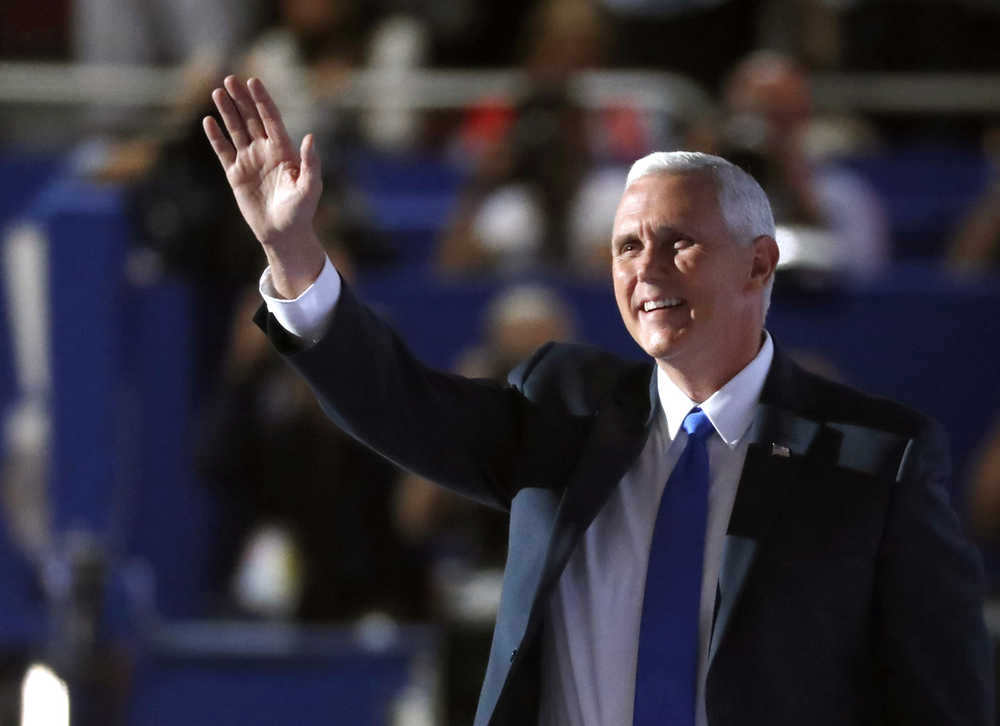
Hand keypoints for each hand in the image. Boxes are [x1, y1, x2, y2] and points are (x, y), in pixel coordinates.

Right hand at [204, 76, 325, 297]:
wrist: (283, 234)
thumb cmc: (301, 212)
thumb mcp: (310, 188)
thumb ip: (310, 163)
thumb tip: (310, 137)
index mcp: (284, 151)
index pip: (271, 119)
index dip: (262, 100)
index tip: (253, 81)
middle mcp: (265, 151)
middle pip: (251, 119)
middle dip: (241, 99)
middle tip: (230, 79)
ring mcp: (249, 161)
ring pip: (236, 131)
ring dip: (227, 112)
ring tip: (217, 92)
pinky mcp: (235, 175)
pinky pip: (223, 151)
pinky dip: (216, 137)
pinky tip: (208, 121)